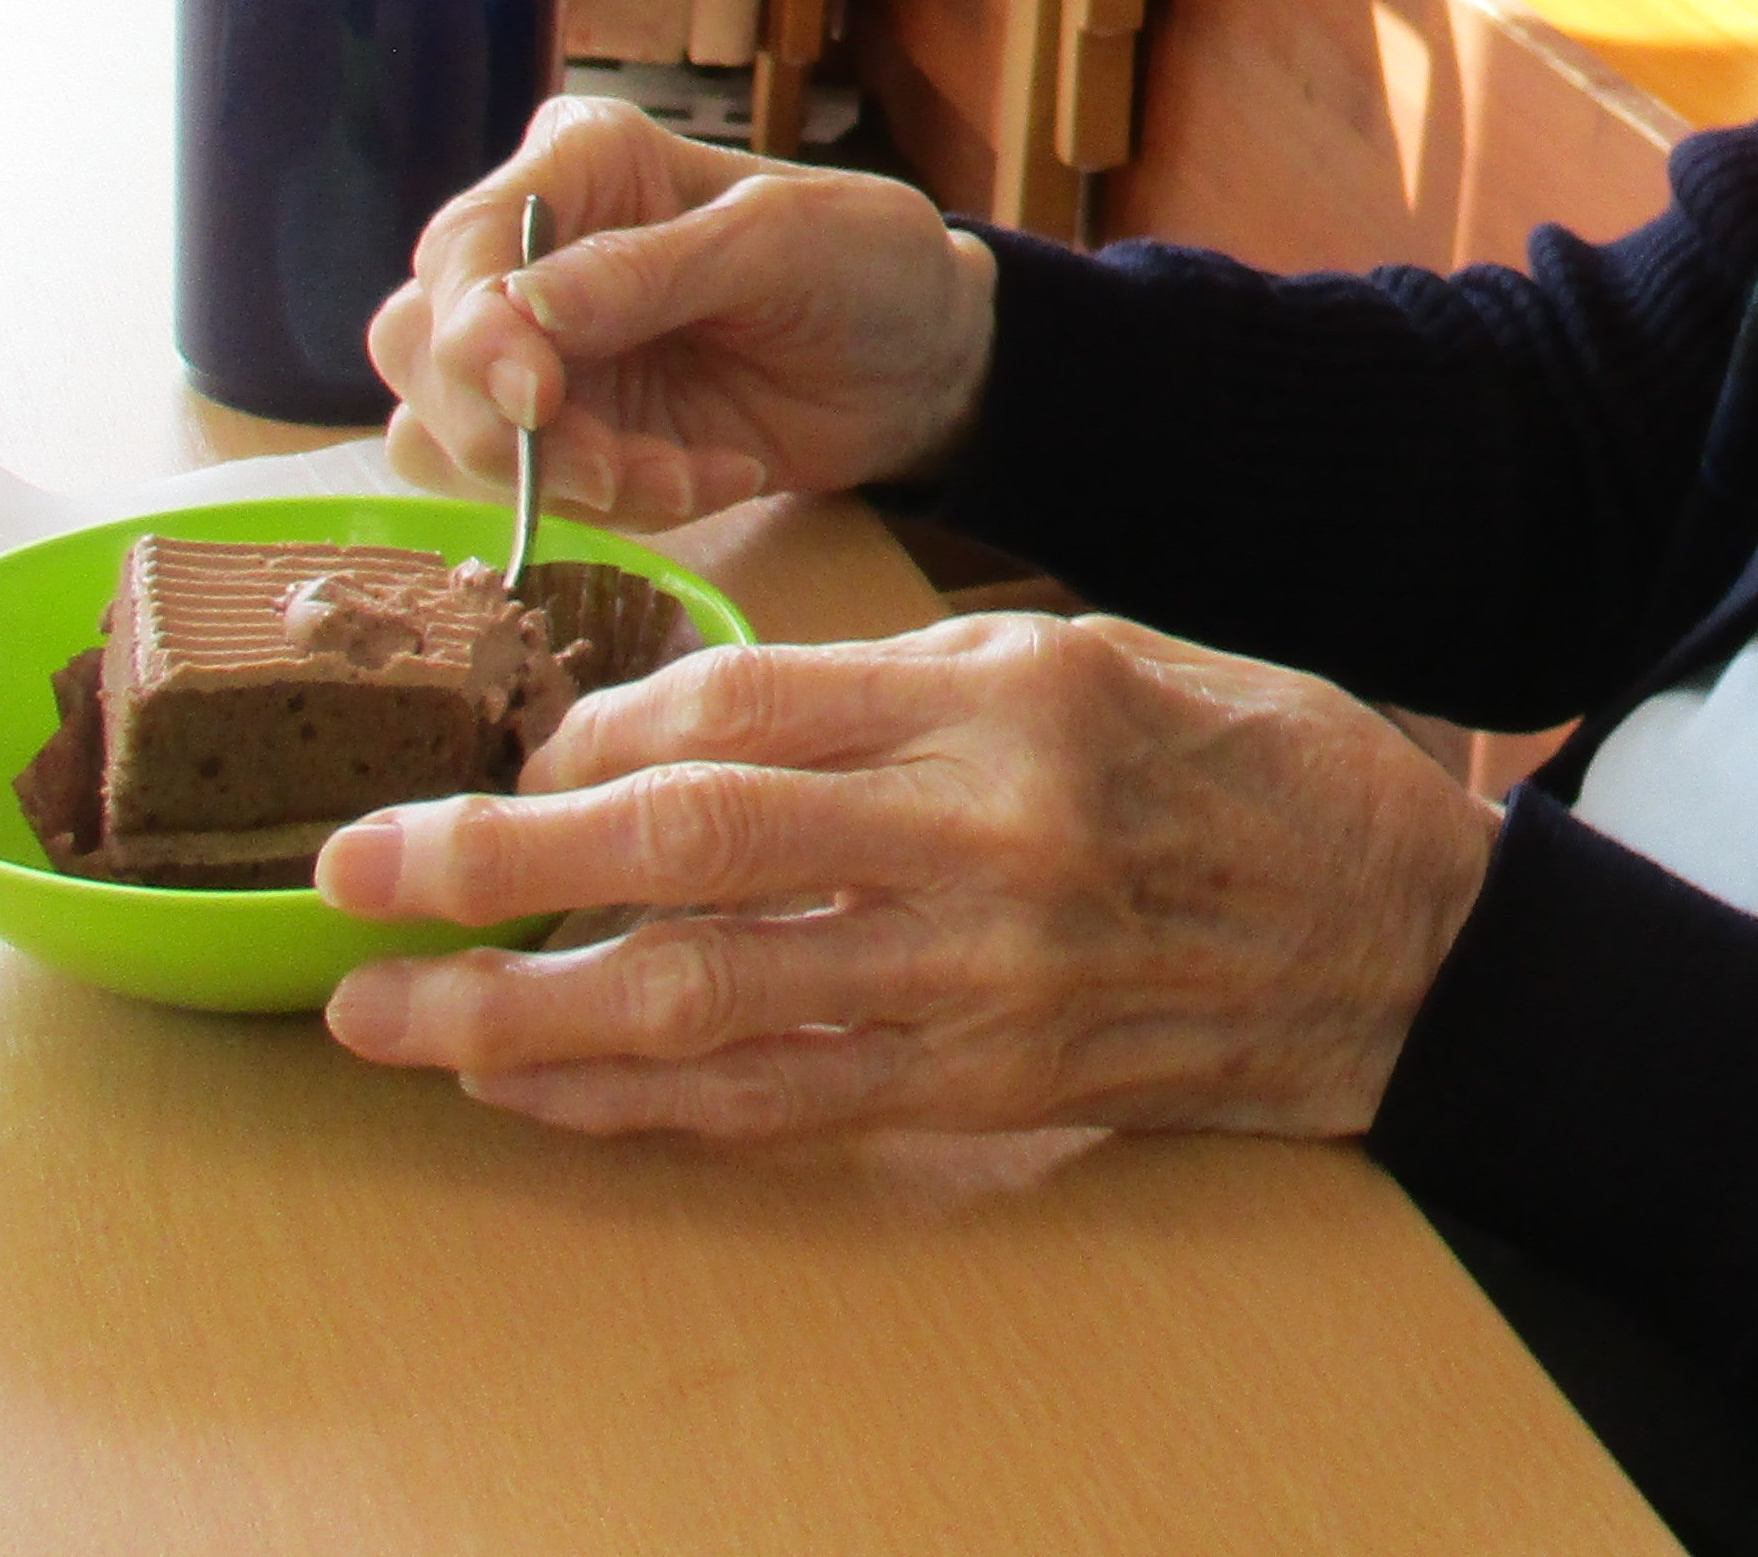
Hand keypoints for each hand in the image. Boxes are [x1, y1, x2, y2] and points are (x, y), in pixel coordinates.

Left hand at [313, 613, 1503, 1141]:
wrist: (1401, 937)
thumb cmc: (1247, 762)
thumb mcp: (1091, 652)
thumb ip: (904, 684)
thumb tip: (699, 725)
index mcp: (1003, 698)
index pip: (744, 706)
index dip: (597, 735)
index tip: (512, 750)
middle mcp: (979, 838)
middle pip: (683, 855)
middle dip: (493, 870)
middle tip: (355, 875)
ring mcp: (979, 981)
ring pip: (699, 1005)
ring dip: (521, 1020)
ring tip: (391, 1018)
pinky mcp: (984, 1086)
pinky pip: (774, 1103)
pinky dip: (638, 1105)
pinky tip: (541, 1093)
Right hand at [369, 94, 996, 523]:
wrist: (922, 361)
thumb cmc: (865, 261)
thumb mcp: (783, 241)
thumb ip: (651, 272)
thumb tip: (517, 312)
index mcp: (580, 165)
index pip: (465, 244)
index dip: (473, 332)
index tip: (536, 401)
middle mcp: (533, 254)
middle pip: (420, 347)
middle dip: (504, 429)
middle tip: (620, 469)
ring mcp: (540, 352)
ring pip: (446, 433)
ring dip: (562, 481)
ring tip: (688, 473)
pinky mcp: (567, 434)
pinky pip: (528, 493)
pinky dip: (612, 507)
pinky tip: (713, 475)